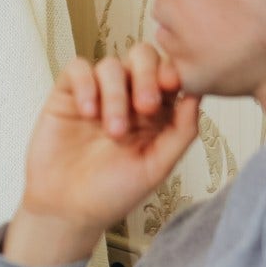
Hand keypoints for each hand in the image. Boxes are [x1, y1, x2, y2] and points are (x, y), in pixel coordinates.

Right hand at [6, 42, 200, 266]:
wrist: (67, 210)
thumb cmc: (112, 193)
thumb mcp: (157, 167)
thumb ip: (181, 131)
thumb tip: (197, 94)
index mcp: (155, 112)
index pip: (168, 73)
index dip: (172, 72)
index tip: (172, 87)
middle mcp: (127, 97)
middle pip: (142, 56)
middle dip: (147, 75)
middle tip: (146, 107)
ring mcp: (96, 94)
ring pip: (111, 65)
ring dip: (115, 95)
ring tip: (113, 131)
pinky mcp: (67, 95)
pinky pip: (78, 69)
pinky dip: (85, 84)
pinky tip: (87, 112)